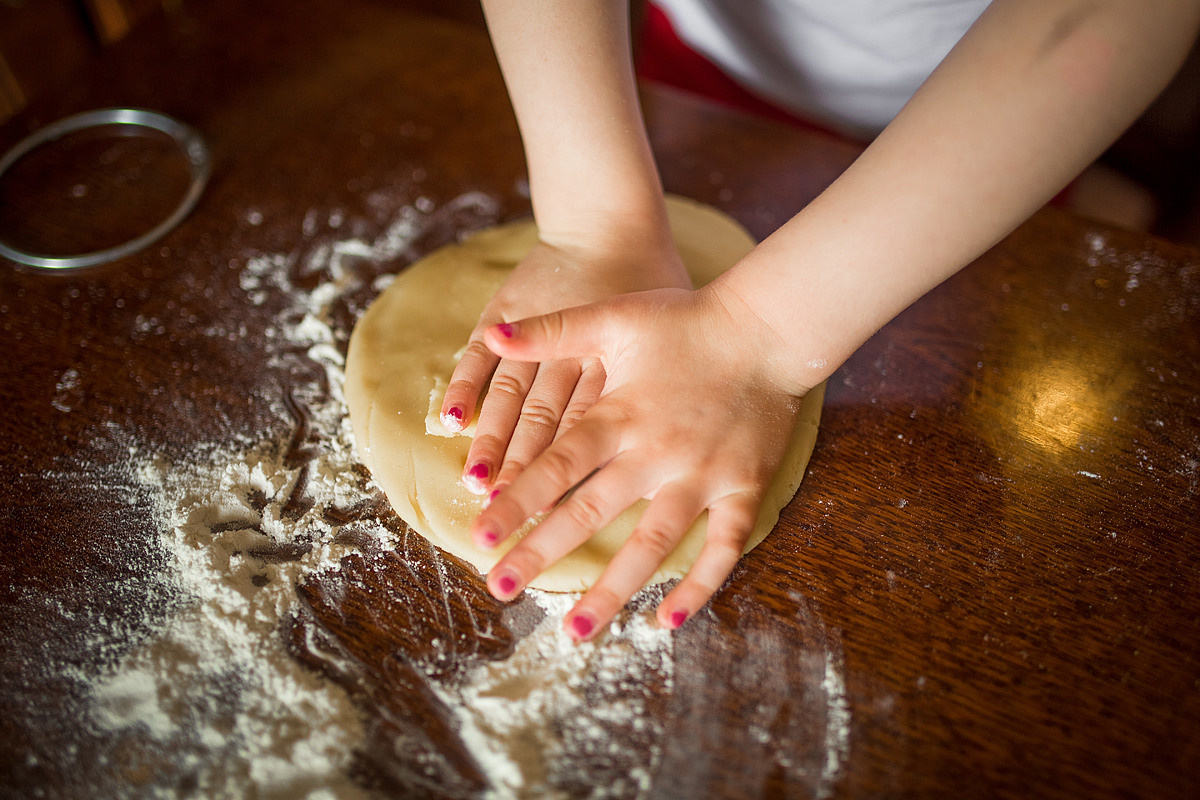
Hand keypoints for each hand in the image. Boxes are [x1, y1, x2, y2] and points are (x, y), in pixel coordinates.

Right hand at [440, 234, 690, 495]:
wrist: (609, 226)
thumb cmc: (649, 289)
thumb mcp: (661, 338)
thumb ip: (654, 386)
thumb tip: (660, 448)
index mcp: (611, 360)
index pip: (586, 424)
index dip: (570, 467)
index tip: (555, 509)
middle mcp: (571, 349)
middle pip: (543, 417)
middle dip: (523, 465)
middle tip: (505, 508)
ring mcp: (533, 329)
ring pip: (509, 392)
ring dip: (491, 437)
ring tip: (476, 480)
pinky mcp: (505, 311)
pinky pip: (479, 353)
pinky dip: (465, 385)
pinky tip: (452, 420)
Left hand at [469, 284, 816, 640]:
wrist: (768, 327)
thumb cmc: (687, 320)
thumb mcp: (616, 315)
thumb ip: (552, 329)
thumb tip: (492, 335)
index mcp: (621, 414)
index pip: (557, 466)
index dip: (516, 502)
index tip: (479, 537)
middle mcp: (657, 452)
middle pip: (590, 512)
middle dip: (541, 552)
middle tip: (500, 588)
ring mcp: (703, 476)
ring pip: (651, 544)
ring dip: (611, 590)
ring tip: (574, 631)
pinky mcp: (744, 488)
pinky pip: (723, 547)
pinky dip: (698, 586)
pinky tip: (666, 621)